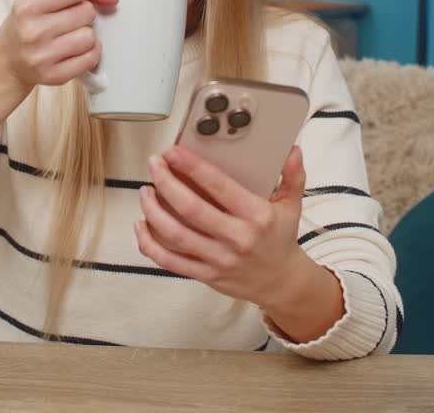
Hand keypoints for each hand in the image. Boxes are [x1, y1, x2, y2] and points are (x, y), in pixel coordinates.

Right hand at [0, 0, 118, 89]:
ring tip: (70, 36)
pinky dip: (89, 53)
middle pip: (87, 12)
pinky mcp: (53, 76)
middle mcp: (32, 31)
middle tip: (68, 21)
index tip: (79, 0)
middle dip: (83, 14)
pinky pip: (90, 59)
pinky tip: (75, 51)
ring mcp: (42, 56)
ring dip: (86, 35)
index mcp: (28, 5)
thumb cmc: (28, 24)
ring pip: (90, 37)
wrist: (7, 60)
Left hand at [134, 145, 313, 310]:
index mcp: (256, 216)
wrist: (281, 283)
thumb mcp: (292, 206)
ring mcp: (219, 259)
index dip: (192, 167)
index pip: (219, 186)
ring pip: (175, 235)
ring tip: (146, 190)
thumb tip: (292, 151)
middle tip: (155, 164)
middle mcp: (236, 238)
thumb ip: (292, 176)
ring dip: (153, 210)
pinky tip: (141, 226)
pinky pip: (170, 261)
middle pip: (190, 208)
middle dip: (166, 182)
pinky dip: (149, 244)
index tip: (174, 152)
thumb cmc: (280, 241)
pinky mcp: (206, 274)